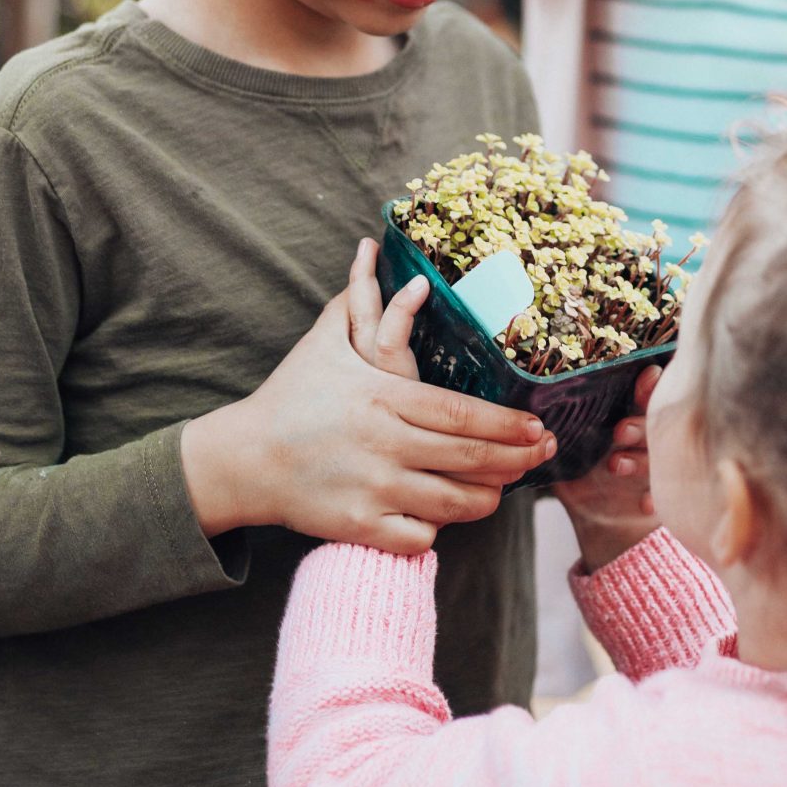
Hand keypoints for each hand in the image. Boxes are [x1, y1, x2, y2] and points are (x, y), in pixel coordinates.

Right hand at [180, 246, 556, 553]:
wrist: (244, 459)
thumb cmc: (290, 397)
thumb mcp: (324, 344)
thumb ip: (355, 302)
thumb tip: (368, 249)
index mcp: (384, 398)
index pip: (462, 414)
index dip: (506, 425)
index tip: (536, 427)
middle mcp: (385, 445)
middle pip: (469, 458)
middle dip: (515, 459)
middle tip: (542, 455)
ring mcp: (373, 490)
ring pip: (452, 503)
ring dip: (486, 497)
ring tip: (502, 487)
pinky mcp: (359, 527)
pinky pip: (419, 537)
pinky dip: (436, 529)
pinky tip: (444, 516)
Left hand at [554, 366, 663, 573]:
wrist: (591, 516)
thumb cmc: (578, 471)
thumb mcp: (567, 448)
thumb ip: (564, 428)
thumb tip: (542, 407)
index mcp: (623, 417)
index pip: (643, 395)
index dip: (649, 384)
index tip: (648, 375)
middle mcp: (643, 439)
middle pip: (652, 425)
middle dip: (639, 425)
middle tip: (620, 432)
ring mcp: (652, 467)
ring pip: (656, 457)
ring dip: (639, 459)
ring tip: (615, 465)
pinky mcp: (655, 495)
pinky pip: (663, 495)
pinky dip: (655, 498)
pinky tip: (645, 503)